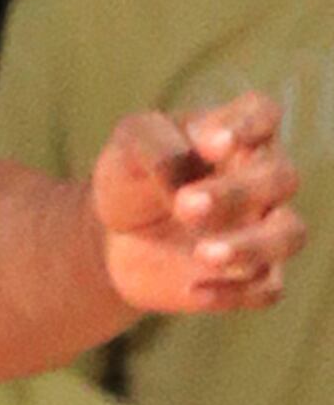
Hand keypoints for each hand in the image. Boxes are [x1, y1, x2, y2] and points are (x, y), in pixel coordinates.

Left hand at [93, 92, 305, 314]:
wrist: (115, 236)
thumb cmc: (131, 176)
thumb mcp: (129, 148)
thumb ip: (155, 147)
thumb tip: (184, 178)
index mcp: (233, 135)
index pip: (262, 113)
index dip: (249, 124)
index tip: (213, 142)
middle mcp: (260, 178)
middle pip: (280, 176)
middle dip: (236, 193)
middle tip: (185, 205)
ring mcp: (263, 227)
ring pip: (290, 234)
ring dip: (251, 246)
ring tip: (202, 254)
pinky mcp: (256, 274)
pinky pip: (267, 288)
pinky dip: (234, 291)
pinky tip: (192, 289)